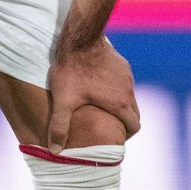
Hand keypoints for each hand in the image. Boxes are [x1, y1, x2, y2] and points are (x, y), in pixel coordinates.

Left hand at [46, 37, 140, 151]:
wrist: (79, 37)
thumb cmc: (71, 70)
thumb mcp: (63, 101)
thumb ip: (59, 127)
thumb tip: (55, 151)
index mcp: (119, 103)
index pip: (134, 126)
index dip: (126, 135)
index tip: (113, 136)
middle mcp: (128, 90)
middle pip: (135, 113)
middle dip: (125, 121)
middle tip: (108, 125)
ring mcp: (127, 75)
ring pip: (129, 96)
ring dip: (120, 104)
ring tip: (101, 106)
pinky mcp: (122, 63)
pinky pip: (124, 81)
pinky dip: (116, 88)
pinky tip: (98, 85)